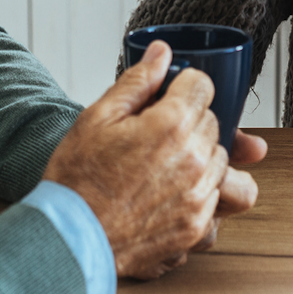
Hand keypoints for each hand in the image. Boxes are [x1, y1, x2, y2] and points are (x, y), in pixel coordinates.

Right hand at [42, 42, 262, 278]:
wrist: (70, 239)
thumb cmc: (77, 180)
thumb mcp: (97, 118)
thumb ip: (137, 82)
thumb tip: (161, 54)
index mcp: (171, 126)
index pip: (202, 86)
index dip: (183, 86)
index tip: (169, 95)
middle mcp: (194, 161)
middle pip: (214, 122)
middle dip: (189, 121)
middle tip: (156, 131)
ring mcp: (200, 198)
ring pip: (222, 161)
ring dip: (202, 157)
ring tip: (168, 163)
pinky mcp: (197, 228)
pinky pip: (219, 202)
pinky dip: (203, 194)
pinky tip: (175, 194)